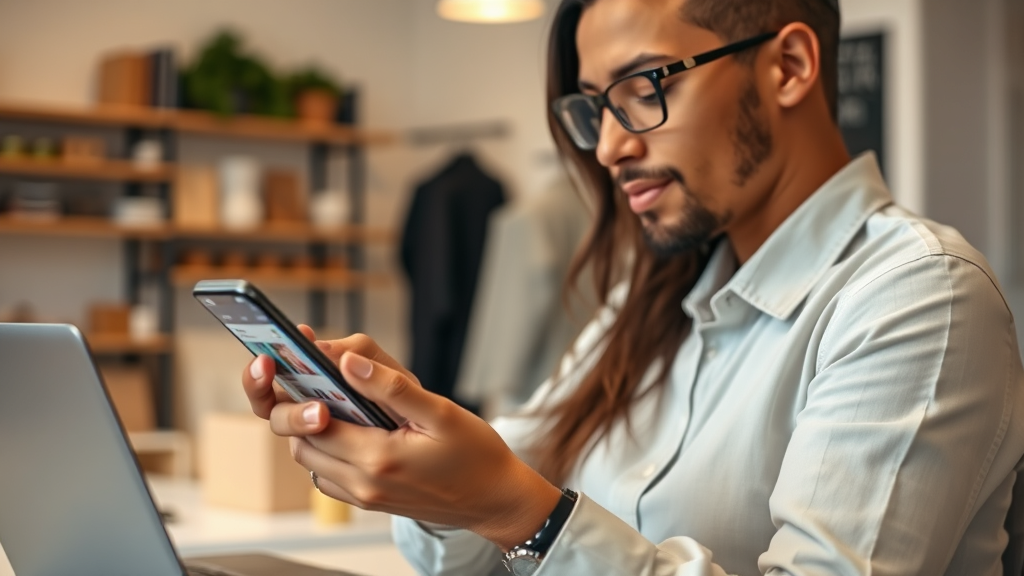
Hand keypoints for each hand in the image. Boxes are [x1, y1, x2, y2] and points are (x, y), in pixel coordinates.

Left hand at [240, 328, 561, 549]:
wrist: (495, 499)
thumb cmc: (476, 455)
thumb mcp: (440, 411)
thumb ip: (391, 387)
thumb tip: (348, 362)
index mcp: (378, 458)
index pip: (314, 422)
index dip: (301, 391)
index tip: (299, 364)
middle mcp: (364, 484)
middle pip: (303, 443)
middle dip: (300, 409)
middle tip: (310, 376)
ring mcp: (365, 497)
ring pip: (311, 461)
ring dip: (311, 430)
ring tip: (329, 398)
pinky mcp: (369, 502)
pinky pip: (327, 477)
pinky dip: (325, 451)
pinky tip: (347, 428)